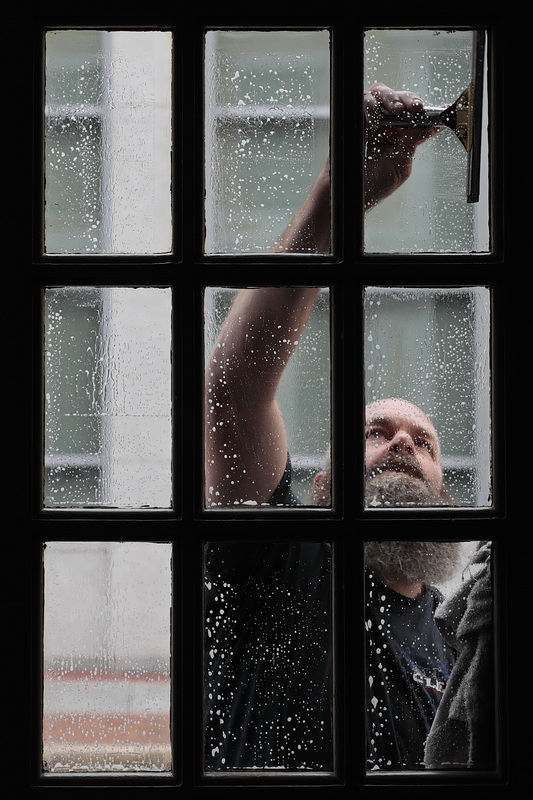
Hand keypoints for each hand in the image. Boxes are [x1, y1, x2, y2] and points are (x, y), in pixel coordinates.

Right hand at [364, 83, 439, 209]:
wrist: (350, 195)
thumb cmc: (374, 185)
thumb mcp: (400, 165)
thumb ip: (413, 142)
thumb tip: (432, 125)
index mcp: (400, 134)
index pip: (413, 113)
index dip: (422, 108)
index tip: (430, 109)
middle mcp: (385, 124)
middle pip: (399, 98)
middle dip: (408, 99)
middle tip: (415, 107)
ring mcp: (369, 120)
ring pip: (380, 94)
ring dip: (390, 98)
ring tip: (397, 110)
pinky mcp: (354, 120)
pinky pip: (362, 102)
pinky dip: (370, 105)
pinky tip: (376, 119)